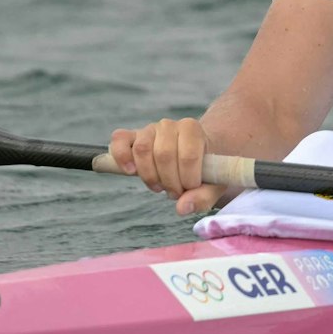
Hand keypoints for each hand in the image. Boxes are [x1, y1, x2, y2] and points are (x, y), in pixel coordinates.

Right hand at [108, 118, 227, 215]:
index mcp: (192, 129)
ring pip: (142, 149)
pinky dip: (122, 156)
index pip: (188, 155)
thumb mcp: (213, 184)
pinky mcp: (131, 137)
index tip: (191, 188)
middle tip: (175, 192)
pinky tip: (130, 171)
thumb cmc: (204, 169)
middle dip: (169, 181)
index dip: (188, 178)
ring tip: (159, 187)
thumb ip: (203, 197)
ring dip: (149, 176)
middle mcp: (169, 125)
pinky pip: (119, 140)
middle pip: (164, 155)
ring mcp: (148, 129)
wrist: (194, 154)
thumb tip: (181, 208)